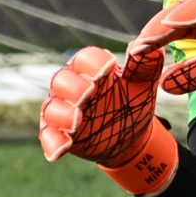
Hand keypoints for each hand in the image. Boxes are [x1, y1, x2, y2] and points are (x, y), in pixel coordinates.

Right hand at [38, 36, 177, 194]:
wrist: (131, 137)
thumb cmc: (133, 102)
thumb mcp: (143, 83)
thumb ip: (146, 64)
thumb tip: (146, 46)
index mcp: (92, 69)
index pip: (85, 58)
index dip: (94, 62)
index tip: (109, 68)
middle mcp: (73, 86)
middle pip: (62, 80)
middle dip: (74, 87)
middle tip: (88, 93)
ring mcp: (64, 110)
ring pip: (52, 108)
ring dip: (62, 114)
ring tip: (77, 121)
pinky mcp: (59, 133)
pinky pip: (49, 136)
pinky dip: (53, 143)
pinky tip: (61, 150)